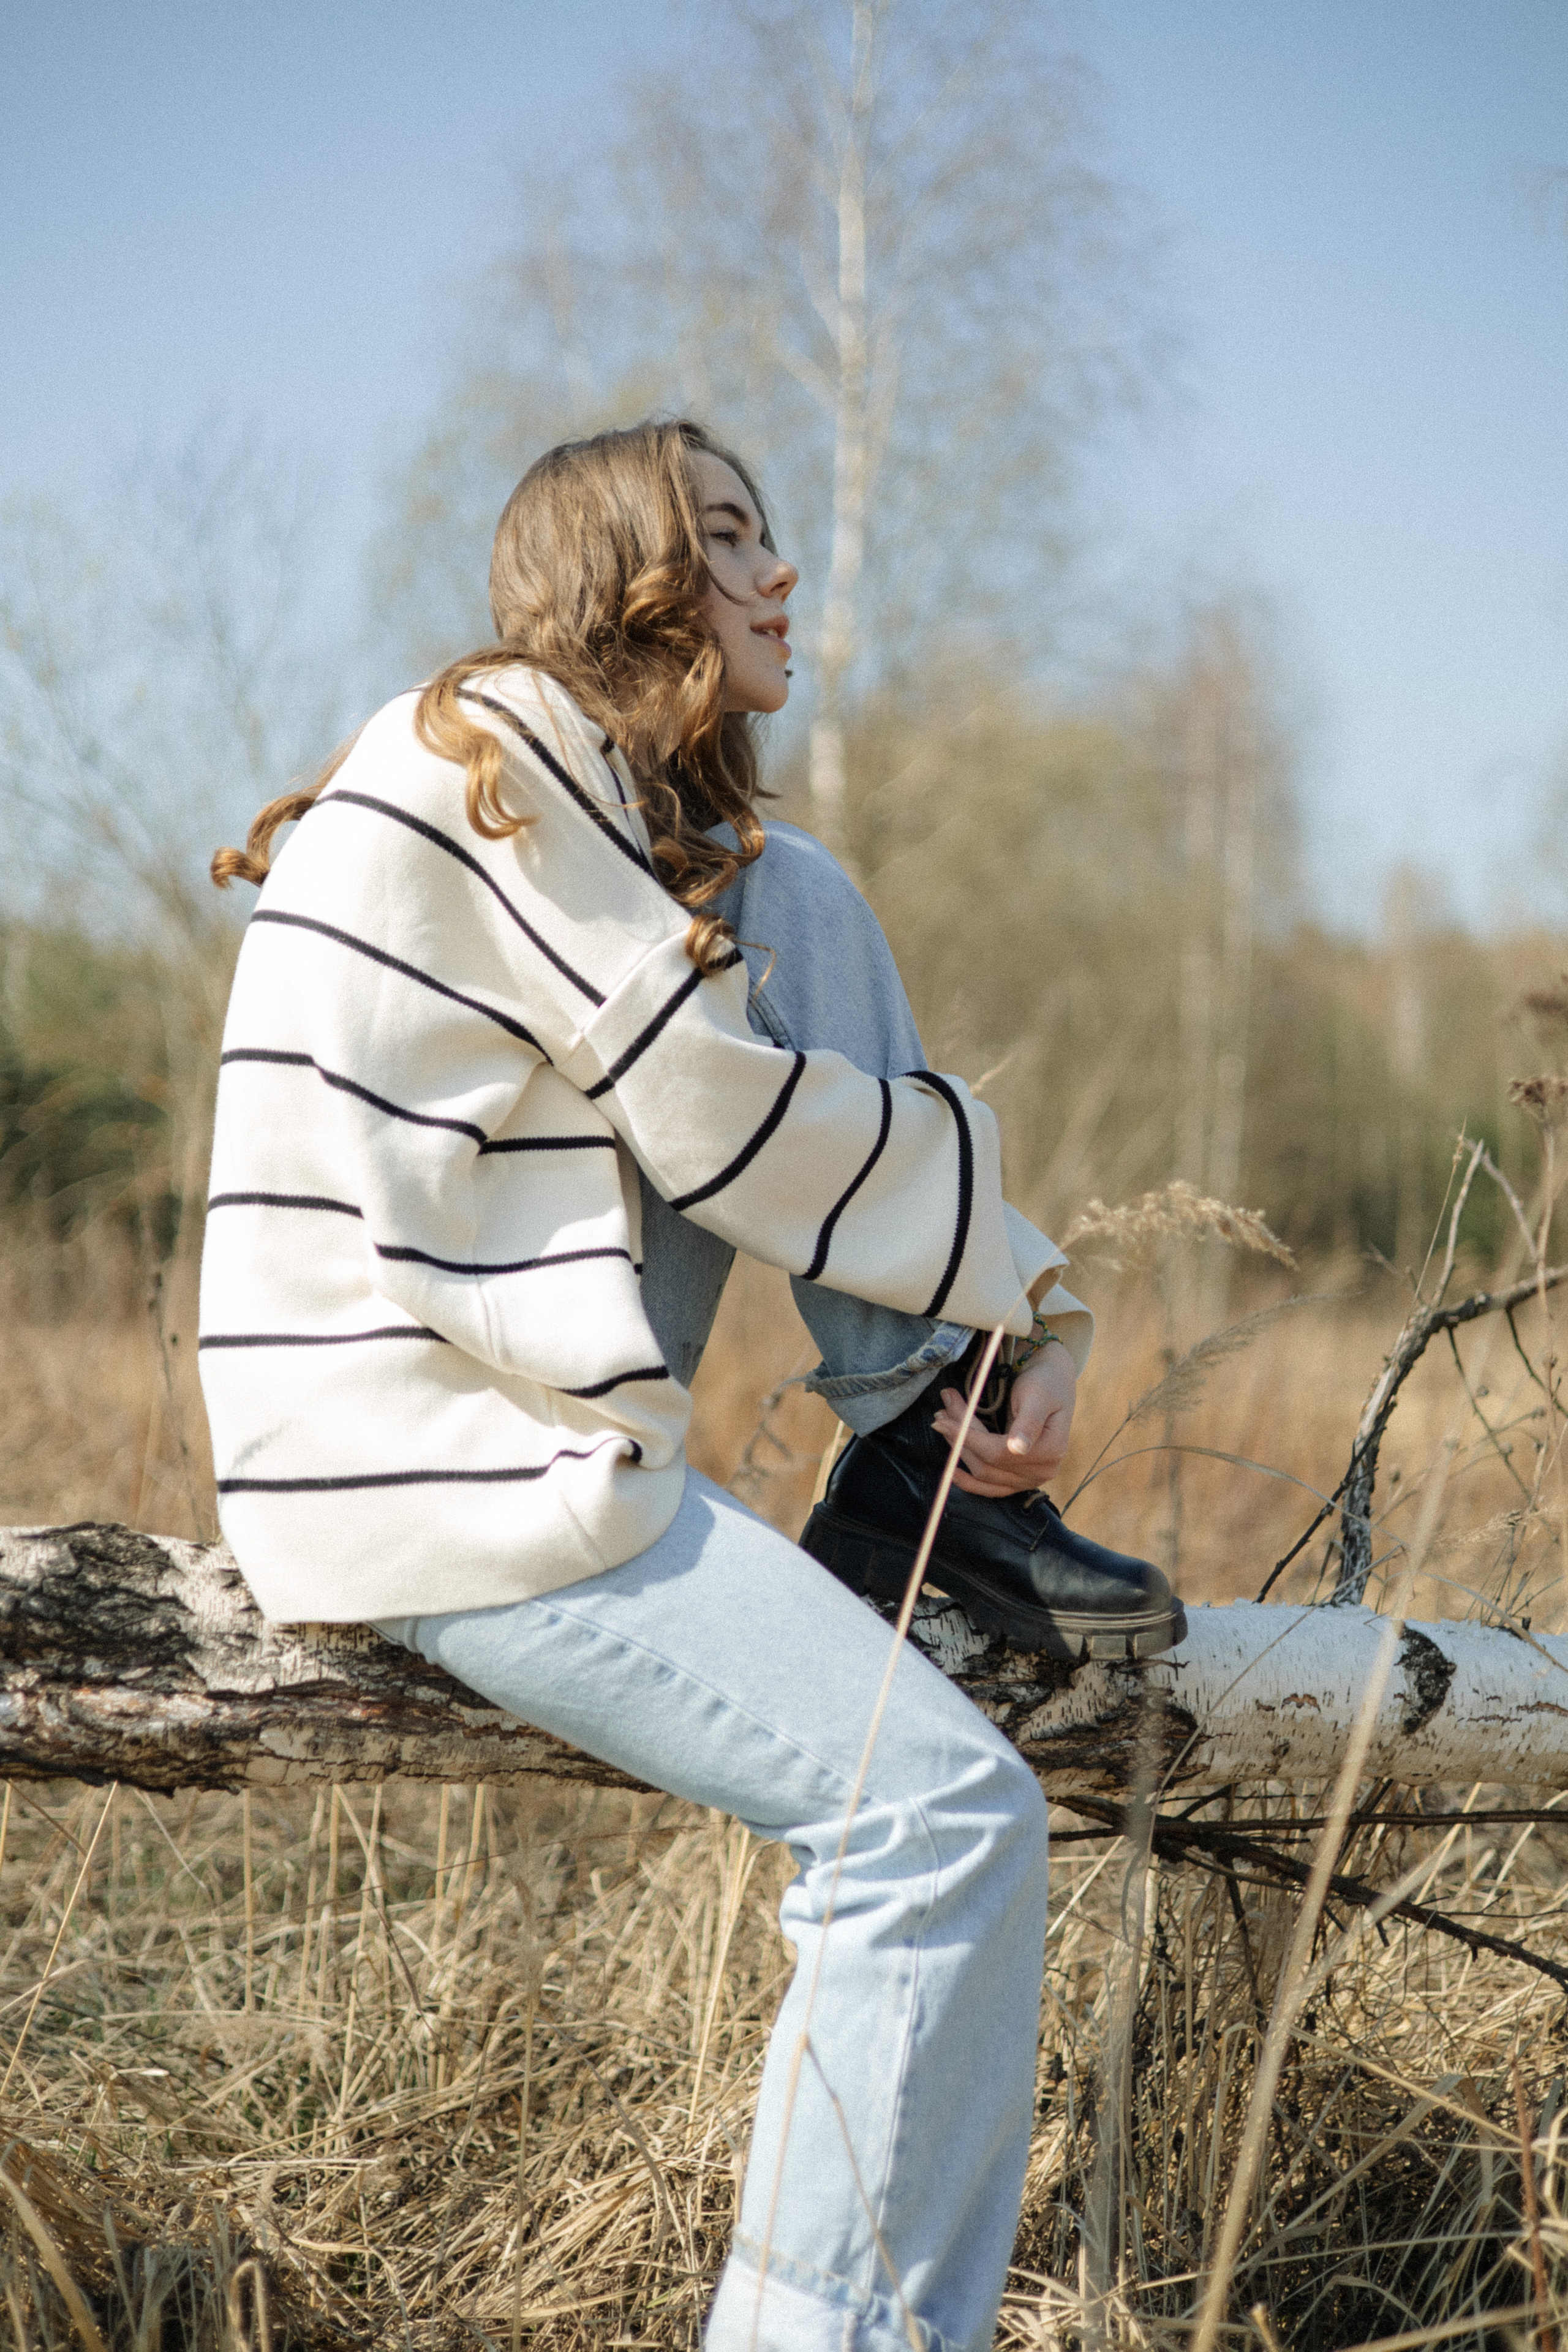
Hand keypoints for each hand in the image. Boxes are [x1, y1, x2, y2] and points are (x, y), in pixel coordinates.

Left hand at [929, 1343, 1076, 1498]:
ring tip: (943, 1424)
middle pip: (987, 1462)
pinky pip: (990, 1488)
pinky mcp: (1018, 1480)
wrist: (1052, 1385)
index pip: (998, 1452)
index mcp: (1050, 1451)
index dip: (968, 1438)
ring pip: (983, 1473)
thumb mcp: (1038, 1396)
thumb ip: (1029, 1422)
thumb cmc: (1045, 1384)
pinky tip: (951, 1471)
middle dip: (960, 1437)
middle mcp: (1042, 1472)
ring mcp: (1029, 1480)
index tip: (941, 1420)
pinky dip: (969, 1482)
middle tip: (940, 1413)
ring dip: (959, 1450)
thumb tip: (1018, 1448)